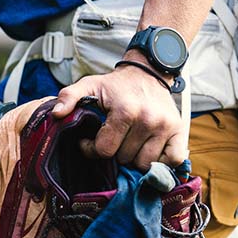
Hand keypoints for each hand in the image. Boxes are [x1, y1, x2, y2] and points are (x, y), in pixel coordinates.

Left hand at [51, 58, 186, 170]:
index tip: (91, 140)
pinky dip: (161, 162)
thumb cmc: (116, 85)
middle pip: (124, 160)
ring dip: (134, 158)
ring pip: (145, 165)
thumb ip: (69, 97)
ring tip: (129, 143)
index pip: (105, 150)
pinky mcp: (180, 131)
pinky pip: (172, 161)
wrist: (148, 73)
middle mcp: (149, 120)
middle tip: (113, 139)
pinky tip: (149, 151)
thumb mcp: (89, 85)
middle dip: (114, 153)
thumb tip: (56, 114)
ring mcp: (166, 127)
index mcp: (126, 111)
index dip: (93, 149)